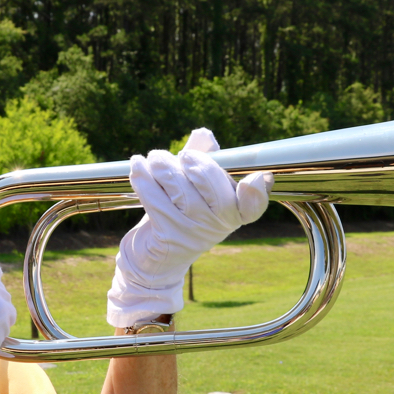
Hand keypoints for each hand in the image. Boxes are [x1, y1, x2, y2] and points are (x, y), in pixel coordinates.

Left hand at [106, 128, 272, 327]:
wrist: (156, 258)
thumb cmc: (179, 214)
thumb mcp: (193, 187)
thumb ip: (201, 158)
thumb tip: (204, 135)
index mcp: (233, 213)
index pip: (252, 207)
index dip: (256, 194)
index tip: (255, 179)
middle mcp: (218, 226)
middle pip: (215, 189)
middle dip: (196, 164)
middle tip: (181, 156)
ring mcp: (193, 233)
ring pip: (181, 192)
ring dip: (164, 167)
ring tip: (156, 157)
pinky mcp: (167, 237)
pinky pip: (155, 200)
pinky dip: (143, 178)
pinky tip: (137, 164)